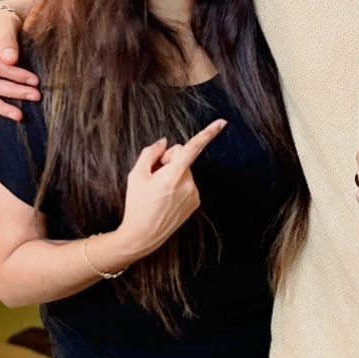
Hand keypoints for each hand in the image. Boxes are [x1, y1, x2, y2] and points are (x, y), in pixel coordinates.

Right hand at [117, 119, 227, 256]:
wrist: (143, 235)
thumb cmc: (137, 204)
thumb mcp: (136, 175)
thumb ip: (151, 153)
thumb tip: (164, 143)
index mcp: (173, 175)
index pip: (192, 148)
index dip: (208, 133)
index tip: (222, 122)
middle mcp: (188, 184)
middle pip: (182, 157)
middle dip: (168, 160)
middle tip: (153, 176)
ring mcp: (194, 194)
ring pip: (184, 171)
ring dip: (172, 174)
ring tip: (158, 191)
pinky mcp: (195, 202)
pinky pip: (187, 184)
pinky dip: (177, 185)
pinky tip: (165, 198)